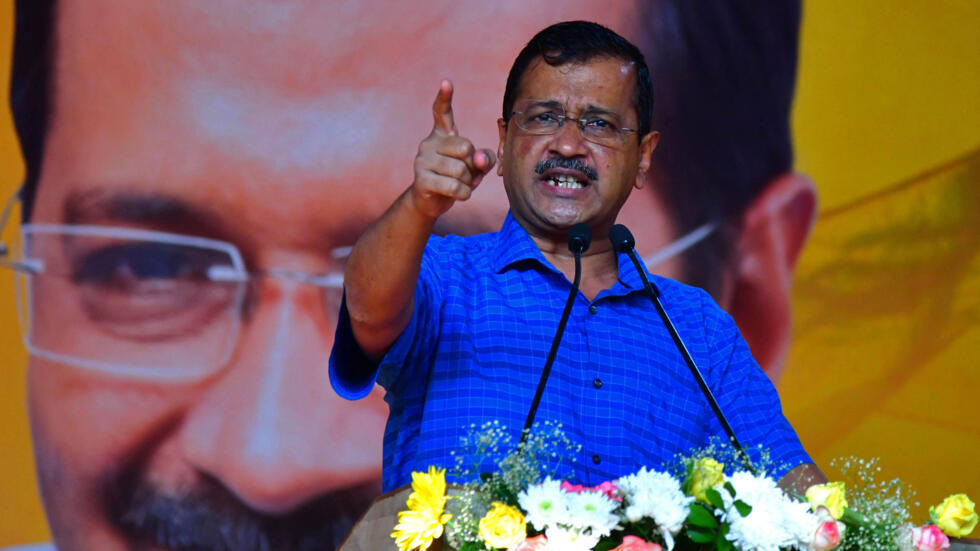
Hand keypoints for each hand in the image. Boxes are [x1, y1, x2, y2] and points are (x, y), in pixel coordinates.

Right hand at [410, 80, 495, 218]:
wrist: (431, 202)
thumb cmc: (456, 179)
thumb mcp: (476, 167)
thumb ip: (485, 158)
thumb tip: (478, 158)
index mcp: (442, 135)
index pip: (442, 112)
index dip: (444, 97)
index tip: (446, 82)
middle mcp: (429, 143)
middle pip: (465, 147)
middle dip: (472, 165)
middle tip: (465, 174)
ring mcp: (422, 160)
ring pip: (460, 170)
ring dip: (467, 182)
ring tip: (460, 185)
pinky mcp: (421, 180)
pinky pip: (453, 186)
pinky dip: (463, 193)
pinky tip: (459, 194)